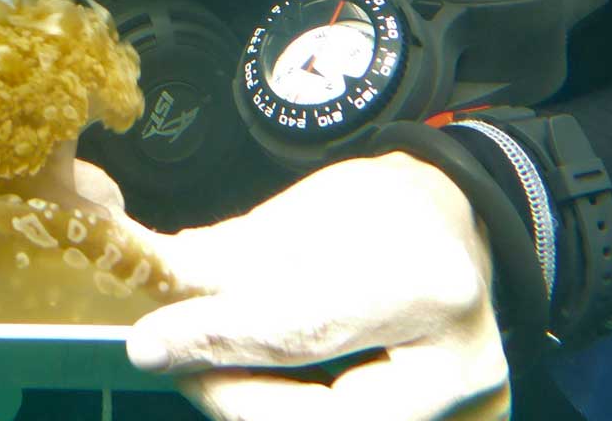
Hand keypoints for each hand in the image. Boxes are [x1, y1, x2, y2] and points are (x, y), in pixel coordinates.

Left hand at [126, 153, 510, 420]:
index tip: (149, 343)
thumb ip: (224, 262)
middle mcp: (455, 362)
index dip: (217, 339)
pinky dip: (286, 408)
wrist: (452, 222)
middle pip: (322, 414)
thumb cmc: (376, 210)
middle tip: (177, 359)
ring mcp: (462, 409)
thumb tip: (152, 283)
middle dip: (232, 394)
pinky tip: (250, 381)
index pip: (302, 328)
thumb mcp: (297, 214)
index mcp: (423, 282)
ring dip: (252, 405)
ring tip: (210, 365)